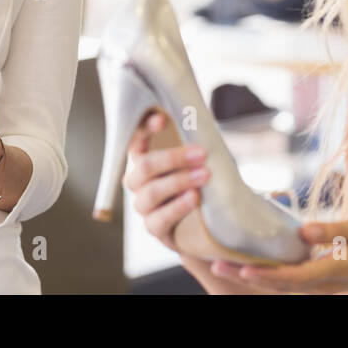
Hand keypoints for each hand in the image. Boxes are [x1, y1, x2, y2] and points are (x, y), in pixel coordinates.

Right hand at [122, 110, 208, 252]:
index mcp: (144, 159)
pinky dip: (177, 207)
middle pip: (144, 166)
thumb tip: (201, 122)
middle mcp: (138, 182)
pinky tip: (194, 198)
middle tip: (201, 153)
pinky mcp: (154, 228)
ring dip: (179, 181)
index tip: (163, 119)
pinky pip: (158, 219)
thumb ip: (193, 143)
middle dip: (173, 158)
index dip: (144, 129)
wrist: (212, 220)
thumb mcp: (198, 159)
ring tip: (204, 176)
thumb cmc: (201, 180)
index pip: (135, 140)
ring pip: (151, 192)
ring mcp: (144, 206)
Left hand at [207, 217, 347, 293]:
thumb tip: (303, 231)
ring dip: (250, 276)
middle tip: (214, 265)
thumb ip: (334, 230)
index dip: (265, 275)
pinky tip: (247, 261)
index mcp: (331, 271)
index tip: (241, 268)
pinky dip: (264, 273)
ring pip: (278, 285)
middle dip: (245, 277)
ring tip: (221, 263)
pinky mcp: (315, 280)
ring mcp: (317, 285)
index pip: (291, 278)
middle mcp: (320, 283)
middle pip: (276, 285)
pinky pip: (286, 280)